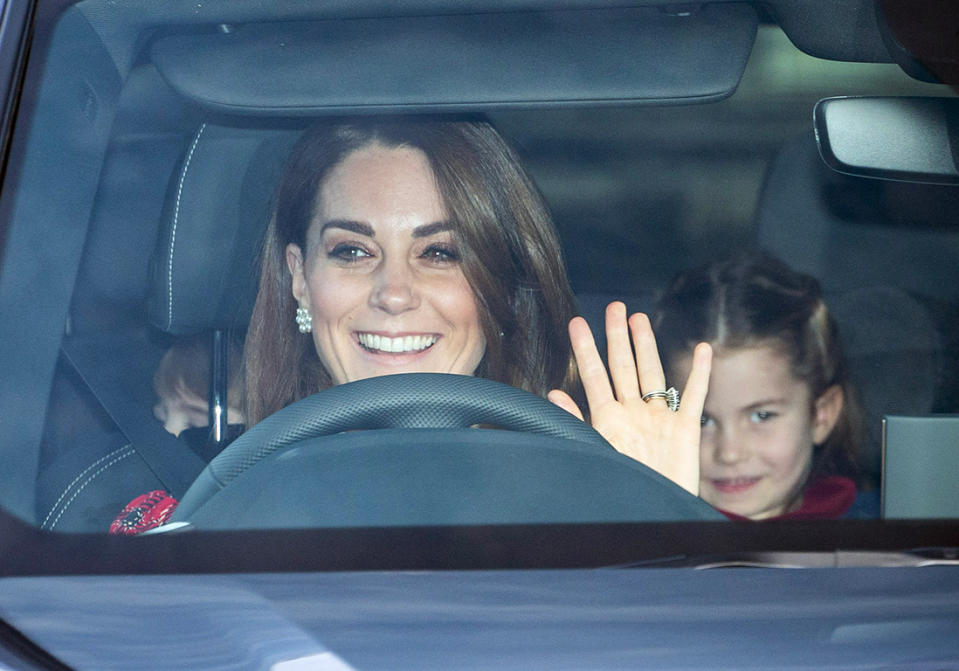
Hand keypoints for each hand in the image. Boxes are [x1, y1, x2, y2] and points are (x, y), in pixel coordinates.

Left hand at [548, 302, 710, 494]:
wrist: (653, 514)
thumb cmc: (621, 487)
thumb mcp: (593, 453)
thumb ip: (575, 423)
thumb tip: (552, 393)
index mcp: (608, 419)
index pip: (593, 375)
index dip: (585, 348)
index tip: (577, 323)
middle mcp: (633, 412)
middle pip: (624, 366)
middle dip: (617, 336)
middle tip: (614, 307)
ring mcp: (659, 418)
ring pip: (653, 373)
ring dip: (647, 346)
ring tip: (639, 319)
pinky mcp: (685, 429)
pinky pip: (693, 395)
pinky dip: (699, 372)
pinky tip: (703, 349)